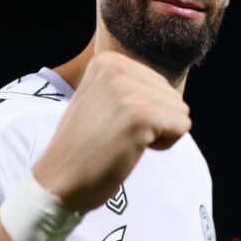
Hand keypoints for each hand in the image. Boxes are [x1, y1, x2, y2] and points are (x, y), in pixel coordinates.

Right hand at [33, 51, 190, 212]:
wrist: (58, 179)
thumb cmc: (83, 147)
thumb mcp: (100, 98)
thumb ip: (128, 85)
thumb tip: (166, 87)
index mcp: (108, 60)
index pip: (159, 83)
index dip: (144, 110)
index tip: (112, 123)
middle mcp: (117, 67)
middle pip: (172, 95)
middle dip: (155, 120)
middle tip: (118, 135)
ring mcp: (128, 90)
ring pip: (180, 111)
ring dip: (159, 132)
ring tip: (123, 140)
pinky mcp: (141, 114)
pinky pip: (182, 126)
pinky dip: (164, 144)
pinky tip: (132, 148)